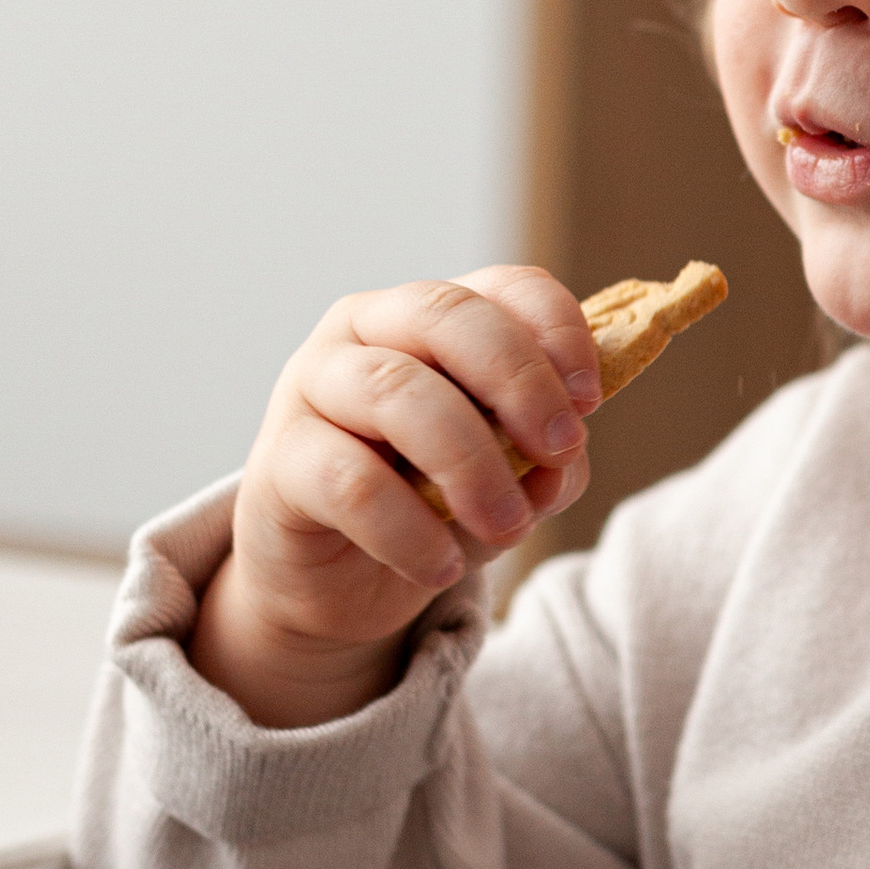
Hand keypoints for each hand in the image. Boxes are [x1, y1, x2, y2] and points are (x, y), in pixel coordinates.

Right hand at [189, 265, 599, 727]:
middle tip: (560, 449)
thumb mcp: (507, 479)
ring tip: (508, 526)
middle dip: (517, 379)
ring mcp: (312, 387)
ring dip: (471, 462)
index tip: (591, 399)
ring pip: (395, 391)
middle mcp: (367, 330)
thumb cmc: (428, 505)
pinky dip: (410, 530)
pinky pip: (350, 483)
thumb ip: (543, 462)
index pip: (504, 287)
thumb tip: (562, 462)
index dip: (556, 329)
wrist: (336, 582)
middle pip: (446, 315)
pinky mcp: (278, 463)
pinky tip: (442, 566)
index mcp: (435, 319)